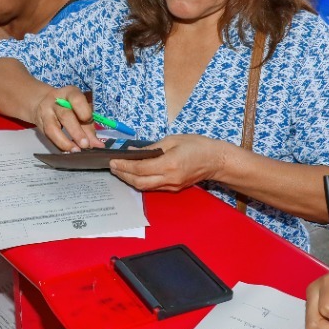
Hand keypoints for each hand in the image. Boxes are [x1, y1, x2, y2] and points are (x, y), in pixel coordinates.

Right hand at [30, 84, 103, 150]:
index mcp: (70, 93)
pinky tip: (67, 151)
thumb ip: (89, 127)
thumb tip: (98, 145)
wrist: (43, 103)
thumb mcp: (80, 109)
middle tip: (85, 144)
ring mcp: (45, 113)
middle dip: (76, 131)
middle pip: (65, 116)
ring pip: (52, 129)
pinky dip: (59, 146)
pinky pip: (49, 138)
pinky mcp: (40, 125)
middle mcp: (56, 102)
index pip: (76, 99)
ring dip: (65, 142)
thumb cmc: (68, 106)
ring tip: (76, 151)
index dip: (83, 110)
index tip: (88, 119)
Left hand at [108, 133, 228, 192]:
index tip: (113, 161)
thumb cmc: (197, 146)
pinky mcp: (174, 189)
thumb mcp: (173, 140)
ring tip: (120, 170)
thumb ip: (152, 147)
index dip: (124, 166)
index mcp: (169, 164)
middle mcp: (169, 179)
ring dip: (130, 180)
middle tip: (113, 167)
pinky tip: (135, 174)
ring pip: (145, 187)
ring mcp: (171, 186)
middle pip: (139, 182)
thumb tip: (133, 151)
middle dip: (123, 175)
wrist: (216, 160)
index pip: (140, 168)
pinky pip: (153, 187)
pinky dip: (141, 181)